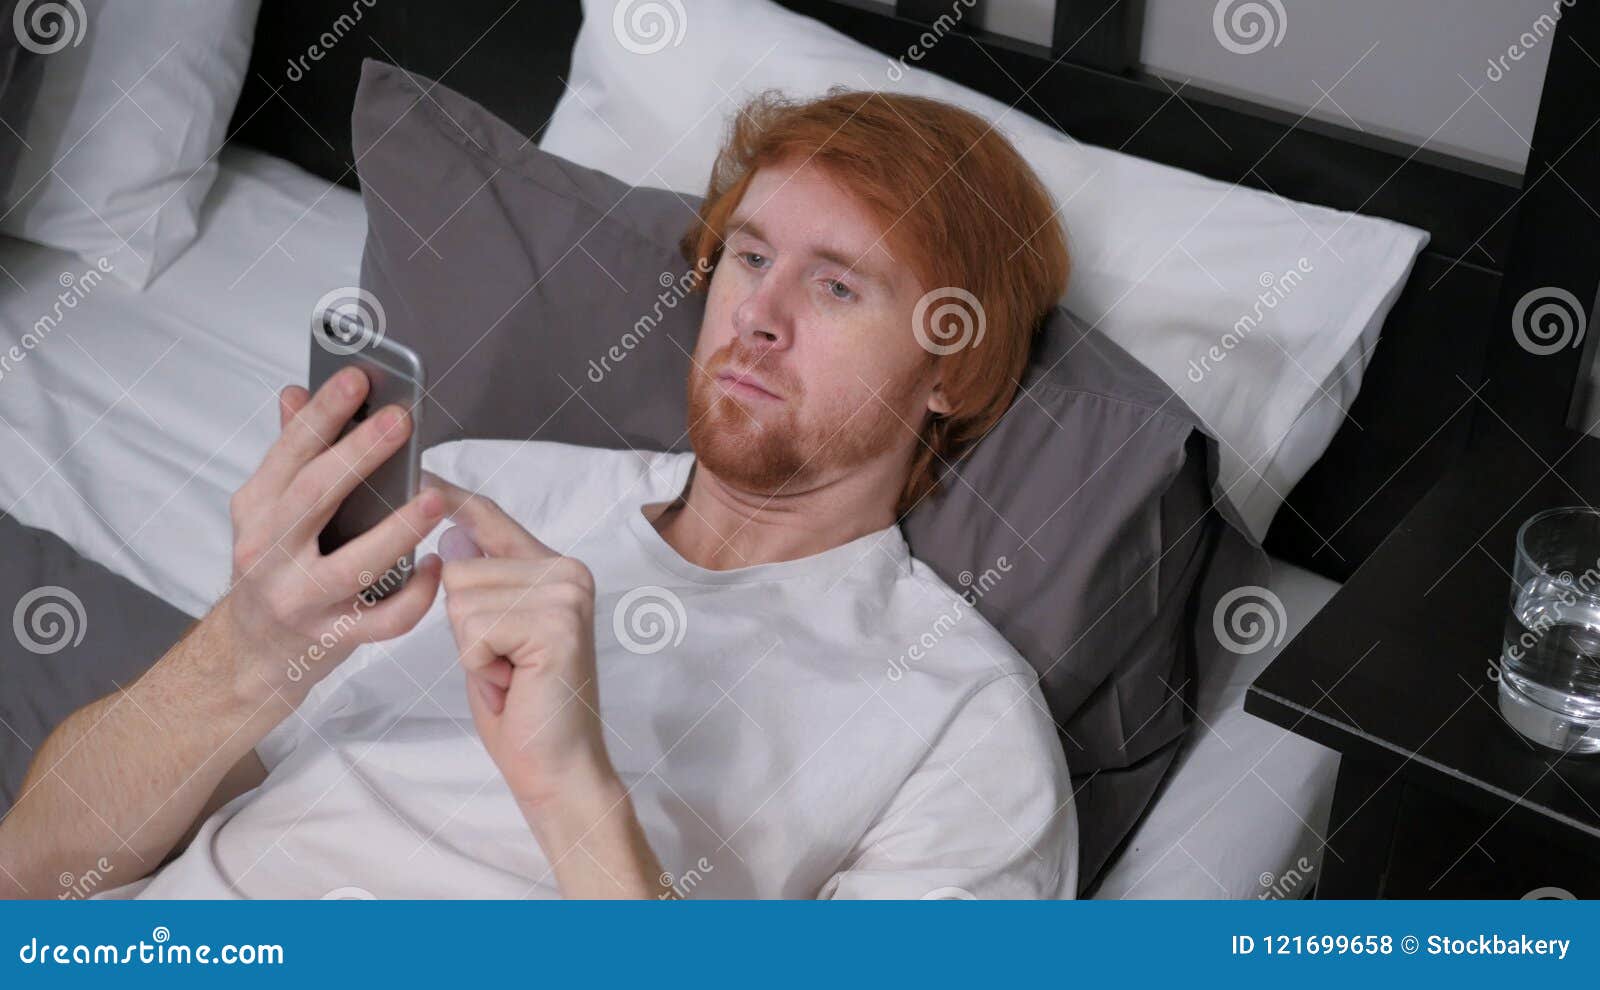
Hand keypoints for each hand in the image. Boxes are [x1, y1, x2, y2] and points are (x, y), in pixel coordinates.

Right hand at [219, 368, 445, 704]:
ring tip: (435, 497)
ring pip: (353, 566)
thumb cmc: (274, 570)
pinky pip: (384, 619)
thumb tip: (297, 392)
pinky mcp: (331, 639)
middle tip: (401, 420)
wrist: (251, 655)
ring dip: (398, 529)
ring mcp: (300, 600)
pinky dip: (416, 594)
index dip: (322, 414)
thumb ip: (289, 455)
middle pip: (313, 498)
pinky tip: (436, 565)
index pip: (289, 454)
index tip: (357, 377)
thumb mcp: (268, 512)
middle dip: (358, 455)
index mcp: (256, 511)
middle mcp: (269, 554)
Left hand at [424, 474, 614, 810]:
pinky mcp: (557, 622)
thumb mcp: (487, 635)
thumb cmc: (521, 707)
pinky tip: (512, 681)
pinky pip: (474, 626)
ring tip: (506, 673)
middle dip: (463, 625)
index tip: (418, 473)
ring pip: (461, 596)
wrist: (556, 765)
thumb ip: (480, 585)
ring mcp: (566, 594)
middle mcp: (566, 572)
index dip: (449, 498)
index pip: (491, 517)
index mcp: (553, 568)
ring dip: (470, 647)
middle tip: (501, 664)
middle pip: (460, 567)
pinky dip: (480, 663)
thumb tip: (449, 540)